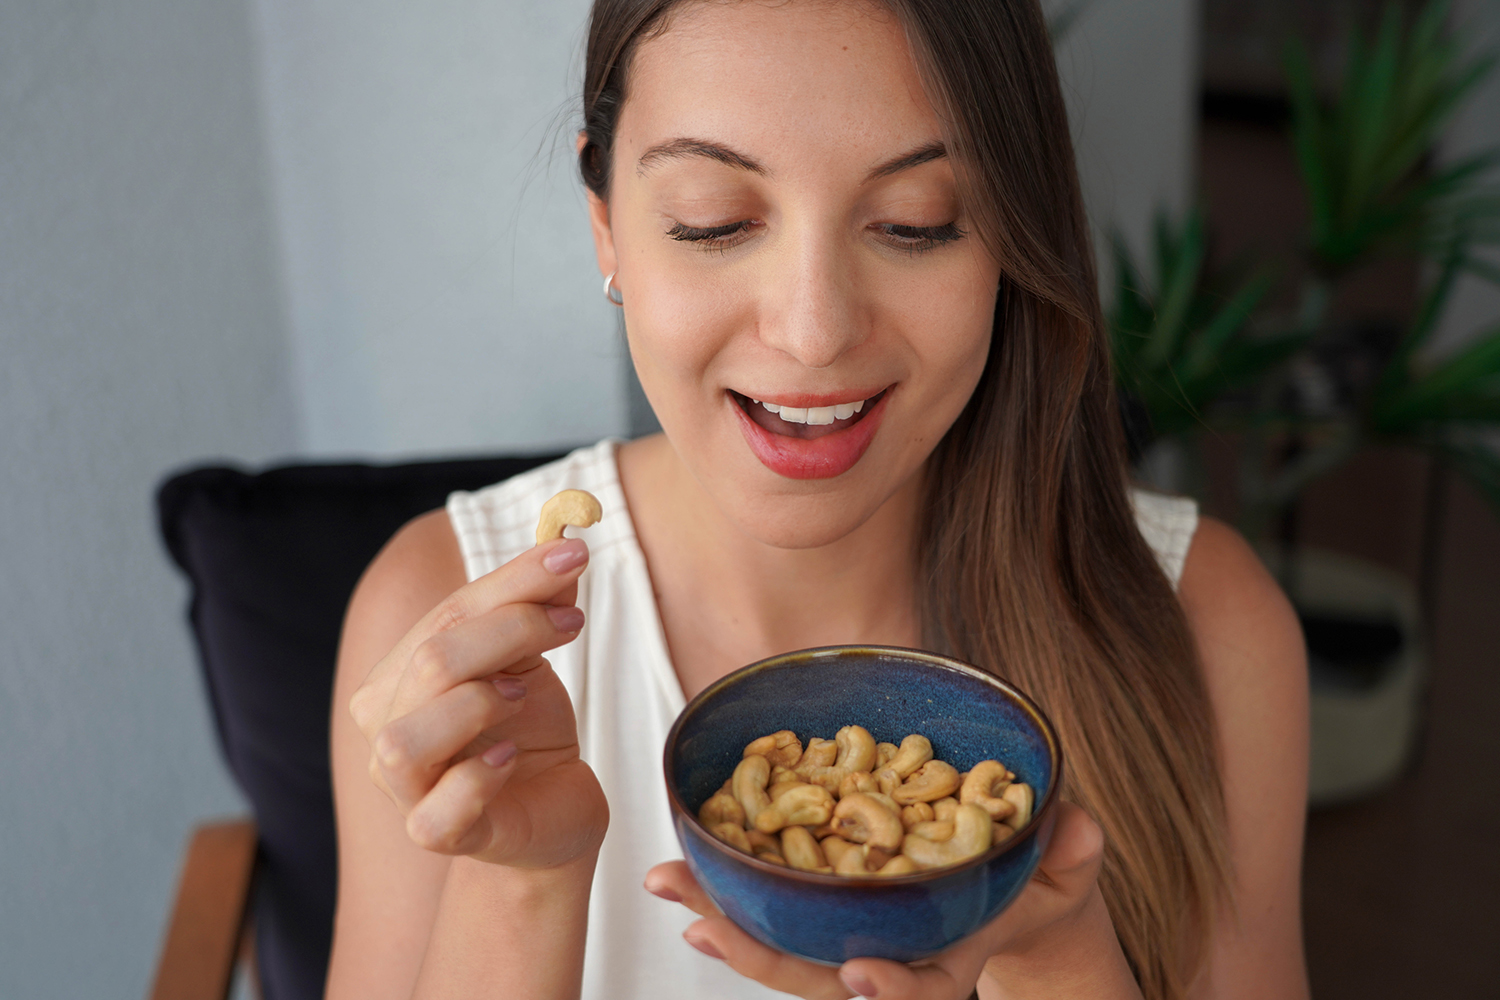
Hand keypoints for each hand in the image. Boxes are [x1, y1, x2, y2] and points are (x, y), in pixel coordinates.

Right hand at [348, 537, 607, 868]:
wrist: (553, 810)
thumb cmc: (529, 731)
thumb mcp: (534, 660)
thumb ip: (538, 603)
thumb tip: (562, 541)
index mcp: (397, 676)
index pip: (445, 615)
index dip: (512, 582)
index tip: (574, 556)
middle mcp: (385, 729)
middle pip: (431, 661)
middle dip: (512, 629)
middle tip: (571, 624)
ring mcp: (405, 789)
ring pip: (403, 738)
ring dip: (475, 704)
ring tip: (524, 695)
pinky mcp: (437, 835)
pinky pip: (437, 812)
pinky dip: (478, 778)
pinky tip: (513, 760)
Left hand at [644, 802, 1111, 999]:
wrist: (1003, 890)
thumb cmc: (1037, 882)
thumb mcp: (1066, 871)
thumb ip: (1072, 852)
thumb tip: (1078, 826)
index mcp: (949, 958)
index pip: (924, 991)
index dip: (894, 991)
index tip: (860, 974)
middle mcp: (890, 956)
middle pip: (821, 976)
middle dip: (761, 958)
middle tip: (703, 929)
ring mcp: (853, 932)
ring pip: (782, 943)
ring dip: (721, 915)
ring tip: (667, 881)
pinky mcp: (827, 904)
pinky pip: (774, 905)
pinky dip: (728, 886)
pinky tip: (685, 861)